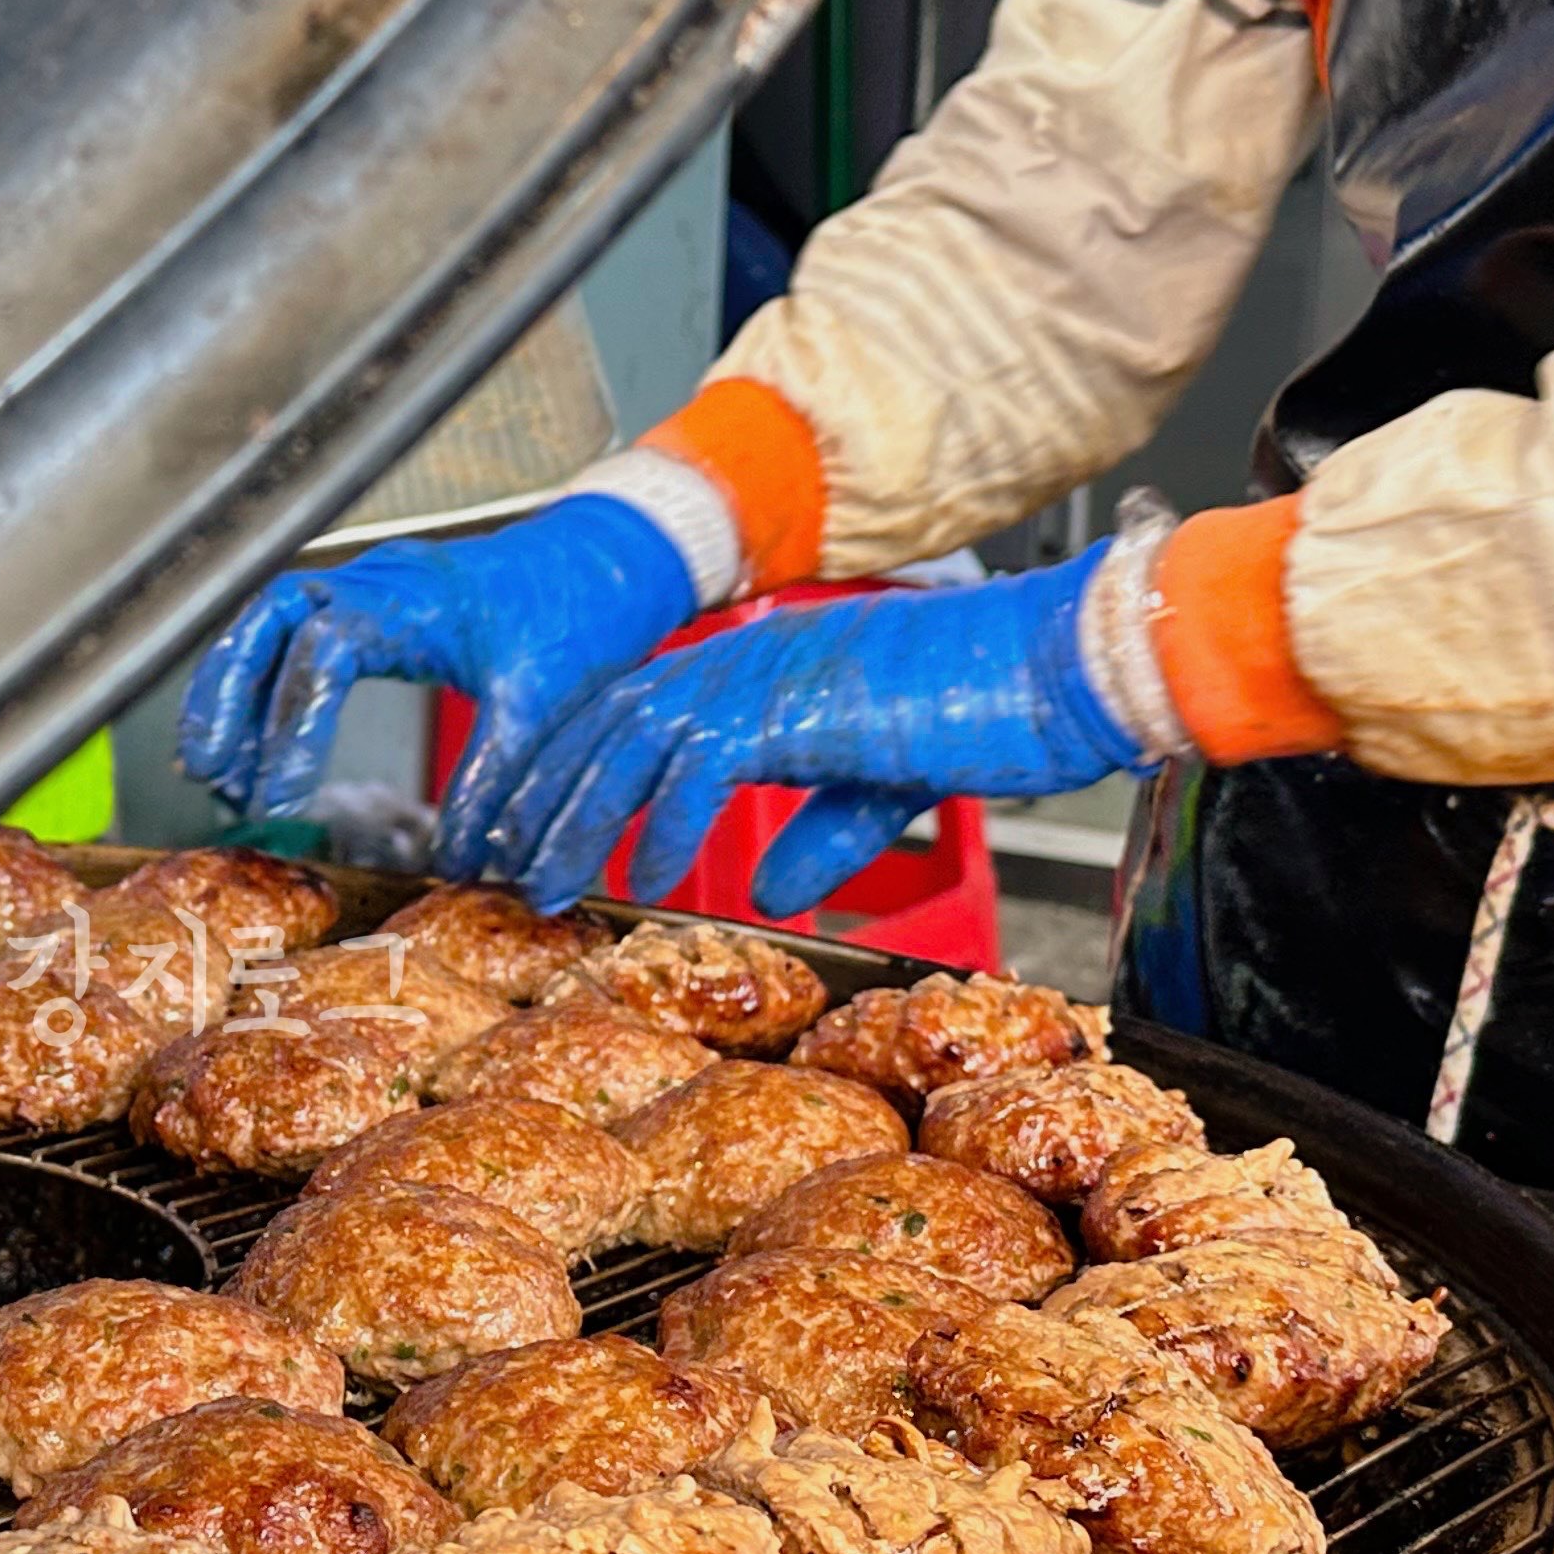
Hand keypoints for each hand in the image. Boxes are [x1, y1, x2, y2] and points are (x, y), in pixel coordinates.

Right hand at [178, 495, 697, 870]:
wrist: (613, 559)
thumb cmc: (582, 617)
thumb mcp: (544, 709)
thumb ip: (495, 783)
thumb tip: (456, 862)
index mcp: (414, 600)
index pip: (321, 651)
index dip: (289, 726)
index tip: (278, 797)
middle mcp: (377, 580)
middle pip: (267, 621)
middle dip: (230, 699)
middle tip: (214, 776)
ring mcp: (369, 584)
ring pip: (268, 622)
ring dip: (234, 691)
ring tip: (216, 768)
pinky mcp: (373, 601)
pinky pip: (294, 632)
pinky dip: (265, 682)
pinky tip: (255, 740)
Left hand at [482, 540, 1145, 914]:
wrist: (1057, 669)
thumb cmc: (987, 714)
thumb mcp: (883, 793)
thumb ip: (819, 835)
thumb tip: (770, 892)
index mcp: (755, 669)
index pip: (628, 710)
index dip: (566, 771)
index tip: (525, 832)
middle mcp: (743, 661)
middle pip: (603, 723)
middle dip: (537, 797)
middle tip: (495, 865)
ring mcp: (765, 677)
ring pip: (629, 743)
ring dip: (576, 819)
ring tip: (541, 885)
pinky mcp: (796, 709)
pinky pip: (700, 769)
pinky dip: (663, 825)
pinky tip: (639, 878)